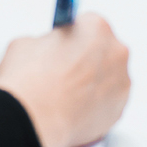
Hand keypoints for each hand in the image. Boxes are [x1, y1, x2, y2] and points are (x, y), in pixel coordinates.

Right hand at [0, 12, 129, 146]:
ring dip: (92, 83)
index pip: (88, 25)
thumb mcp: (25, 44)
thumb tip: (48, 49)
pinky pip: (107, 103)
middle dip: (86, 59)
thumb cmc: (28, 80)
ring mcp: (121, 83)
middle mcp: (116, 52)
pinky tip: (72, 110)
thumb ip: (45, 42)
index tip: (64, 46)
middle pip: (104, 50)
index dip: (72, 37)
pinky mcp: (118, 111)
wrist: (31, 121)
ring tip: (65, 96)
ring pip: (108, 78)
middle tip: (63, 72)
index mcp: (96, 27)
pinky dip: (94, 106)